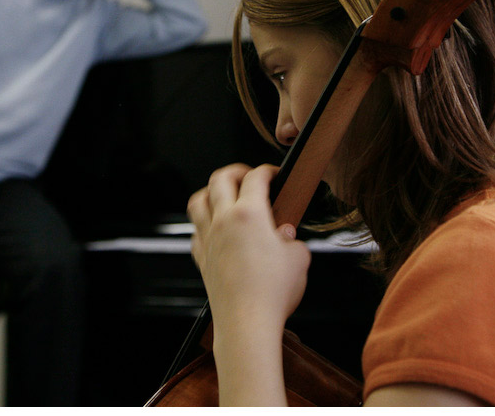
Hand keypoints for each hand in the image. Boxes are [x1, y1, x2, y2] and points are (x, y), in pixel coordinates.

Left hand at [188, 163, 309, 333]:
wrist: (247, 323)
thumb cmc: (274, 292)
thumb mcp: (299, 258)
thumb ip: (292, 239)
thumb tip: (283, 234)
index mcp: (249, 214)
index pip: (255, 178)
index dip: (267, 171)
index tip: (275, 174)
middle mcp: (223, 221)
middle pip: (219, 178)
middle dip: (235, 171)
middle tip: (249, 176)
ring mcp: (208, 239)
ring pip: (198, 201)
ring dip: (211, 192)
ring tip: (225, 196)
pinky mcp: (202, 258)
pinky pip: (195, 230)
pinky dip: (203, 223)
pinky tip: (216, 230)